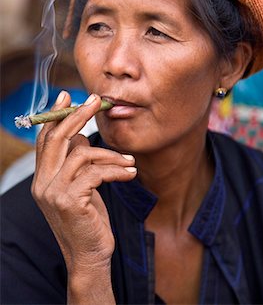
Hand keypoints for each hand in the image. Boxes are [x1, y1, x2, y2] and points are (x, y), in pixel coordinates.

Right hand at [31, 91, 136, 301]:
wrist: (90, 255)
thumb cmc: (89, 218)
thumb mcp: (81, 187)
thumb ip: (77, 162)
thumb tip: (82, 132)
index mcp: (43, 178)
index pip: (45, 140)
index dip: (55, 116)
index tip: (67, 97)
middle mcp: (42, 183)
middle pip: (58, 138)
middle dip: (77, 115)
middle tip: (96, 100)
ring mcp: (53, 192)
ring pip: (82, 153)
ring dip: (111, 155)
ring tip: (130, 161)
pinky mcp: (70, 201)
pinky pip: (96, 172)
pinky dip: (117, 170)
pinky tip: (130, 173)